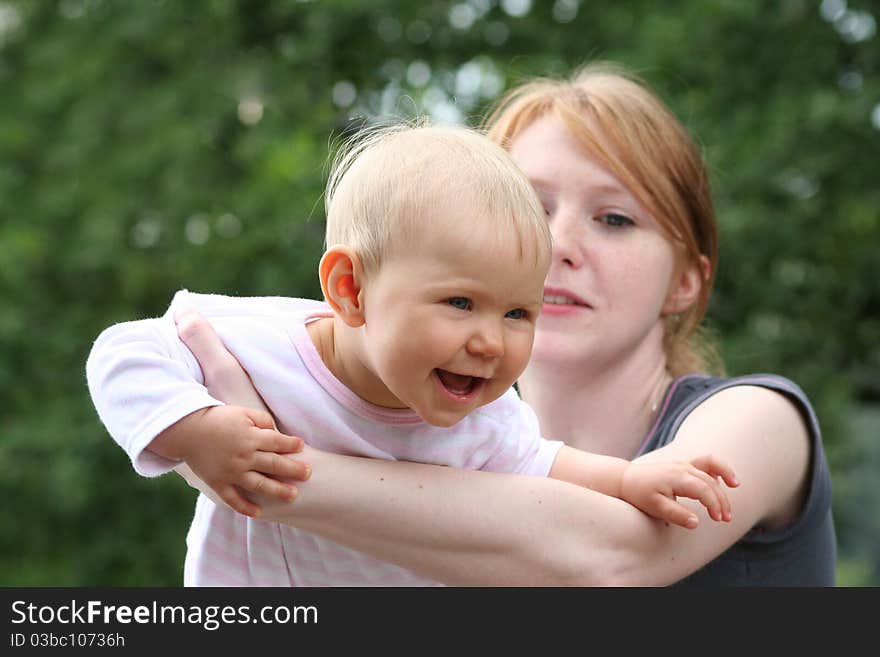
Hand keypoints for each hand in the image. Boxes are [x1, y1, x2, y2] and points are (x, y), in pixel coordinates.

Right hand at [152, 404, 309, 518]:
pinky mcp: (218, 483)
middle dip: (293, 470)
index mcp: (250, 437)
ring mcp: (231, 472)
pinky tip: (259, 512)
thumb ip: (263, 420)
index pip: (277, 442)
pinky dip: (245, 507)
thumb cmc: (218, 419)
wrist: (187, 430)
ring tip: (293, 495)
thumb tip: (277, 432)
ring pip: (258, 484)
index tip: (301, 447)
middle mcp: (243, 457)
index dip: (291, 445)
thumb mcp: (243, 412)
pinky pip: (233, 499)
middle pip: (273, 464)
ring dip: (277, 491)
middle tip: (308, 473)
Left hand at [619, 455, 738, 528]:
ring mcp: (682, 464)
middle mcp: (683, 467)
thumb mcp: (655, 508)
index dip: (715, 505)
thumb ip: (676, 515)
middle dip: (722, 500)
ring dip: (724, 475)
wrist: (625, 479)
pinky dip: (714, 468)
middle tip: (726, 519)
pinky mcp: (680, 464)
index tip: (718, 519)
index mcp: (678, 477)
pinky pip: (702, 461)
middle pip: (711, 481)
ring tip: (736, 484)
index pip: (705, 489)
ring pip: (709, 465)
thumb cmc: (639, 494)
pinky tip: (719, 480)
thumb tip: (696, 523)